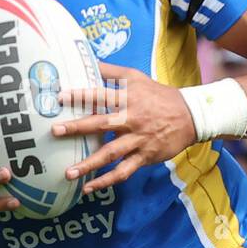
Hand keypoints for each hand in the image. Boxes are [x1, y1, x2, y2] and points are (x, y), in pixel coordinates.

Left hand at [51, 62, 196, 192]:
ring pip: (111, 153)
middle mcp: (132, 119)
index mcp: (129, 97)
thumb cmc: (159, 95)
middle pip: (102, 123)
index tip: (60, 97)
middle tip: (55, 131)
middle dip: (78, 128)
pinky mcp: (145, 156)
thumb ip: (112, 71)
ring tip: (68, 173)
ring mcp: (138, 140)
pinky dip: (107, 181)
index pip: (101, 95)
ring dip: (89, 164)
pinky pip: (123, 171)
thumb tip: (89, 59)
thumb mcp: (137, 77)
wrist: (190, 116)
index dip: (81, 95)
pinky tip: (89, 188)